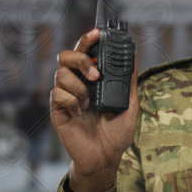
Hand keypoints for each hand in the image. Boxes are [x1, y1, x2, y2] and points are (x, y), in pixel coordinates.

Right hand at [51, 29, 139, 191]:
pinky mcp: (58, 111)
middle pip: (66, 56)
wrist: (105, 158)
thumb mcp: (130, 106)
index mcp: (92, 81)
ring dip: (79, 85)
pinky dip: (71, 100)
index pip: (85, 52)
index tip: (98, 32)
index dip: (88, 39)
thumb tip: (134, 58)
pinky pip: (58, 95)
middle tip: (95, 73)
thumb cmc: (116, 134)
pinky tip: (81, 112)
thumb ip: (129, 82)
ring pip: (61, 74)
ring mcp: (66, 97)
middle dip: (80, 58)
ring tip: (90, 101)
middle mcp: (77, 85)